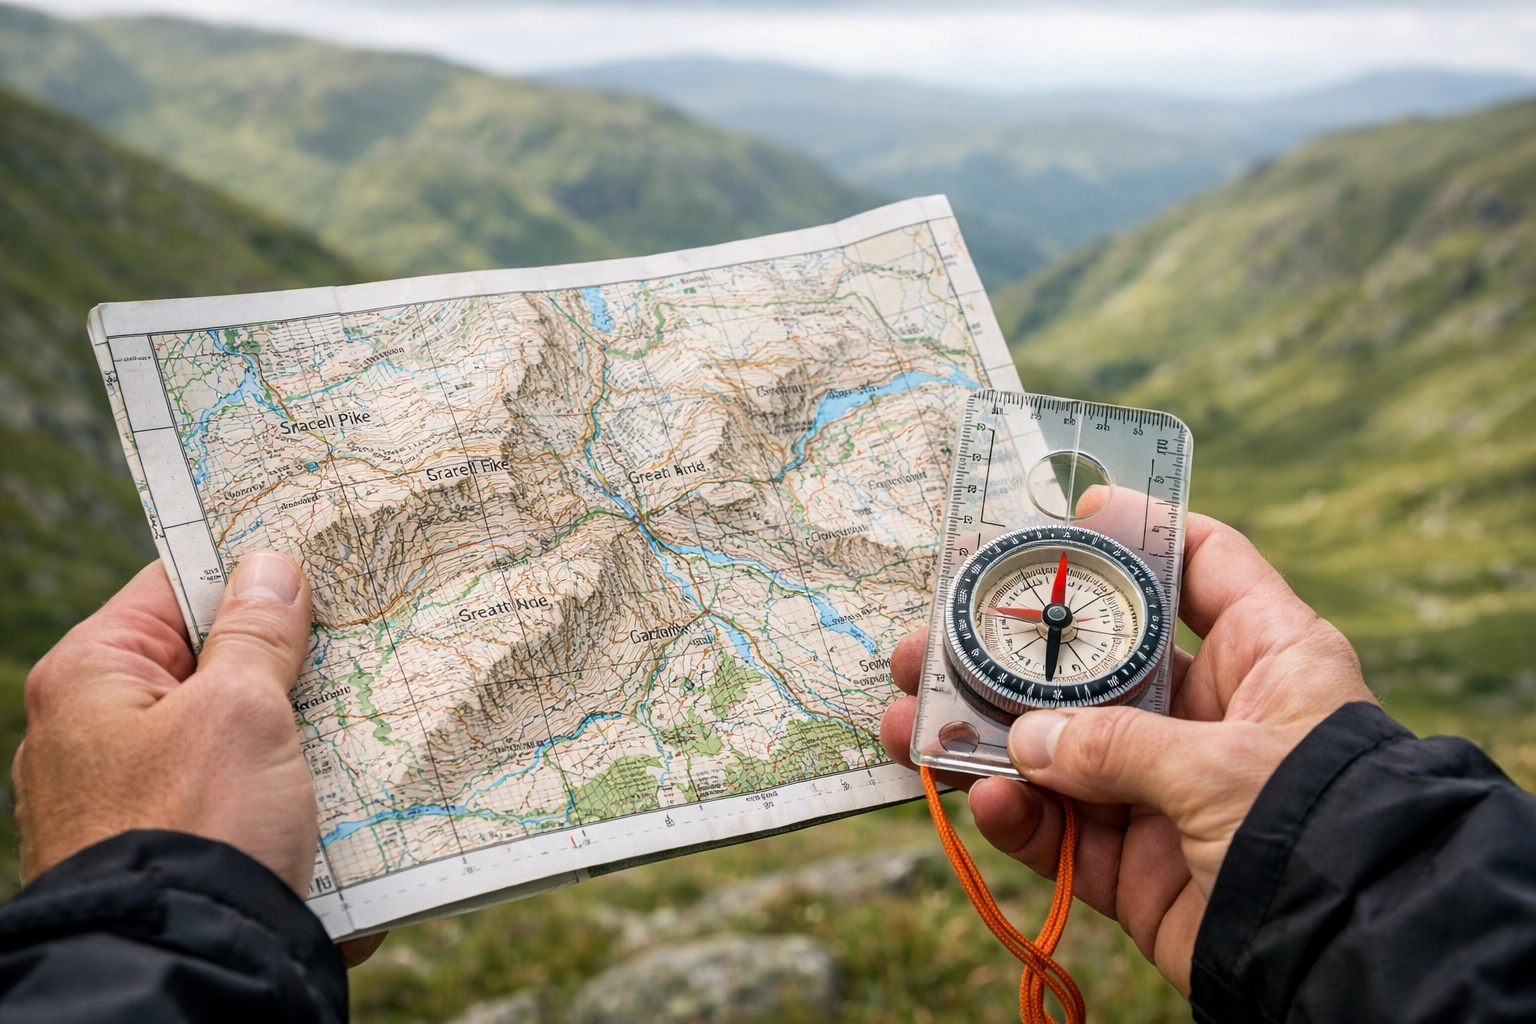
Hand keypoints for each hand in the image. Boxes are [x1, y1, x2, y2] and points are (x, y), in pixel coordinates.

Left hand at [11, 555, 385, 967]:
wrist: (185, 968)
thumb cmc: (199, 831)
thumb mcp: (241, 712)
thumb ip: (259, 635)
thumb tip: (270, 567)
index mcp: (92, 679)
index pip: (175, 587)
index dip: (249, 568)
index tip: (317, 554)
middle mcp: (99, 733)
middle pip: (211, 661)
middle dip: (287, 656)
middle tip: (359, 635)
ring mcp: (135, 794)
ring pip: (236, 730)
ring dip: (300, 726)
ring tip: (367, 714)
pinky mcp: (176, 844)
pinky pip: (242, 792)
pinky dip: (291, 786)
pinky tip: (346, 784)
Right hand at [880, 514, 1373, 993]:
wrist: (1347, 959)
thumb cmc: (1317, 828)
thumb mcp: (1221, 764)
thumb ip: (1115, 745)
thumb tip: (1025, 744)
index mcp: (1265, 659)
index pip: (1204, 566)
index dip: (1142, 533)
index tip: (1072, 516)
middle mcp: (1212, 717)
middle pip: (1097, 664)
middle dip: (1014, 651)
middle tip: (938, 632)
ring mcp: (1169, 791)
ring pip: (1059, 750)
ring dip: (984, 735)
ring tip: (912, 717)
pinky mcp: (1139, 864)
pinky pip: (1062, 832)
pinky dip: (1017, 817)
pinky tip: (980, 796)